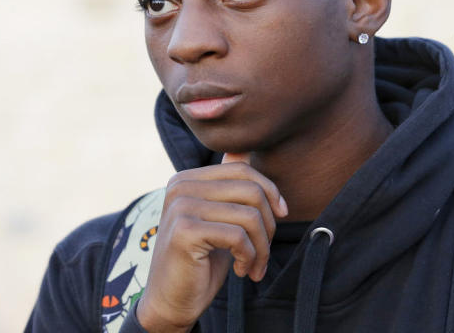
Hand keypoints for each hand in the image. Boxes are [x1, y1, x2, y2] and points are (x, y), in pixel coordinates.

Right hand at [135, 153, 287, 332]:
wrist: (171, 301)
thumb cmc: (200, 260)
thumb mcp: (217, 217)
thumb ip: (225, 184)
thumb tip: (240, 151)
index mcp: (187, 178)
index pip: (243, 169)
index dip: (270, 191)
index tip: (281, 214)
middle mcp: (180, 187)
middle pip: (251, 190)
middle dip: (269, 223)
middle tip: (264, 249)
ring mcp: (180, 207)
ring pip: (250, 215)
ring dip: (262, 247)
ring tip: (255, 264)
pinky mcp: (185, 232)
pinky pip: (239, 236)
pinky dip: (250, 257)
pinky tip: (242, 270)